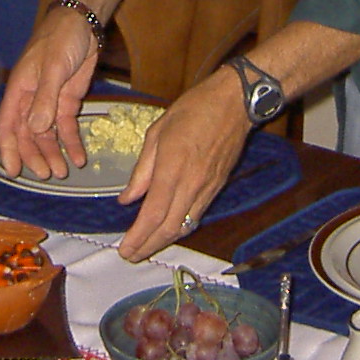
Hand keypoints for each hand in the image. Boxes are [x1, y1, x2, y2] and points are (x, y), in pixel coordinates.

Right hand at [0, 11, 99, 179]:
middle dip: (35, 155)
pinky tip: (79, 157)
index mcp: (20, 90)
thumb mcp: (52, 68)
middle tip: (47, 175)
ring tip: (63, 172)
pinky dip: (72, 142)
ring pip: (47, 134)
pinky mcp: (67, 100)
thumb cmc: (60, 39)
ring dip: (54, 153)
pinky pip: (66, 126)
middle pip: (28, 135)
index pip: (8, 125)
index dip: (8, 149)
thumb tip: (35, 129)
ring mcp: (50, 101)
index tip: (12, 170)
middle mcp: (31, 99)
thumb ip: (45, 98)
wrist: (82, 23)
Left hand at [116, 72, 250, 261]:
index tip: (124, 249)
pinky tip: (170, 230)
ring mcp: (208, 188)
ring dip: (164, 241)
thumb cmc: (194, 109)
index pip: (153, 214)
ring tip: (146, 248)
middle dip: (148, 246)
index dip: (138, 236)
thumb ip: (142, 169)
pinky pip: (197, 215)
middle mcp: (192, 184)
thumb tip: (128, 198)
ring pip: (185, 226)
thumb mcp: (157, 132)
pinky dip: (181, 228)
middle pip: (170, 228)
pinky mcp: (218, 187)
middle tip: (130, 256)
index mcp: (173, 168)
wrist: (235, 103)